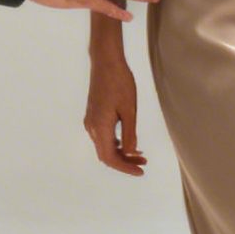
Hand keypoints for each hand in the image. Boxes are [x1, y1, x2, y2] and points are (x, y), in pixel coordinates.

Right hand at [85, 55, 146, 175]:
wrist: (106, 62)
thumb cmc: (120, 83)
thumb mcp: (129, 109)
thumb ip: (129, 133)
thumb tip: (130, 153)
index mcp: (100, 127)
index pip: (110, 157)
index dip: (125, 167)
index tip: (140, 171)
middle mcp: (92, 127)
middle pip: (106, 155)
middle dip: (124, 162)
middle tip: (143, 164)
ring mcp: (91, 121)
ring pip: (104, 146)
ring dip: (121, 153)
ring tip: (140, 155)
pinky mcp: (94, 115)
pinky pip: (103, 137)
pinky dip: (116, 143)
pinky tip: (130, 142)